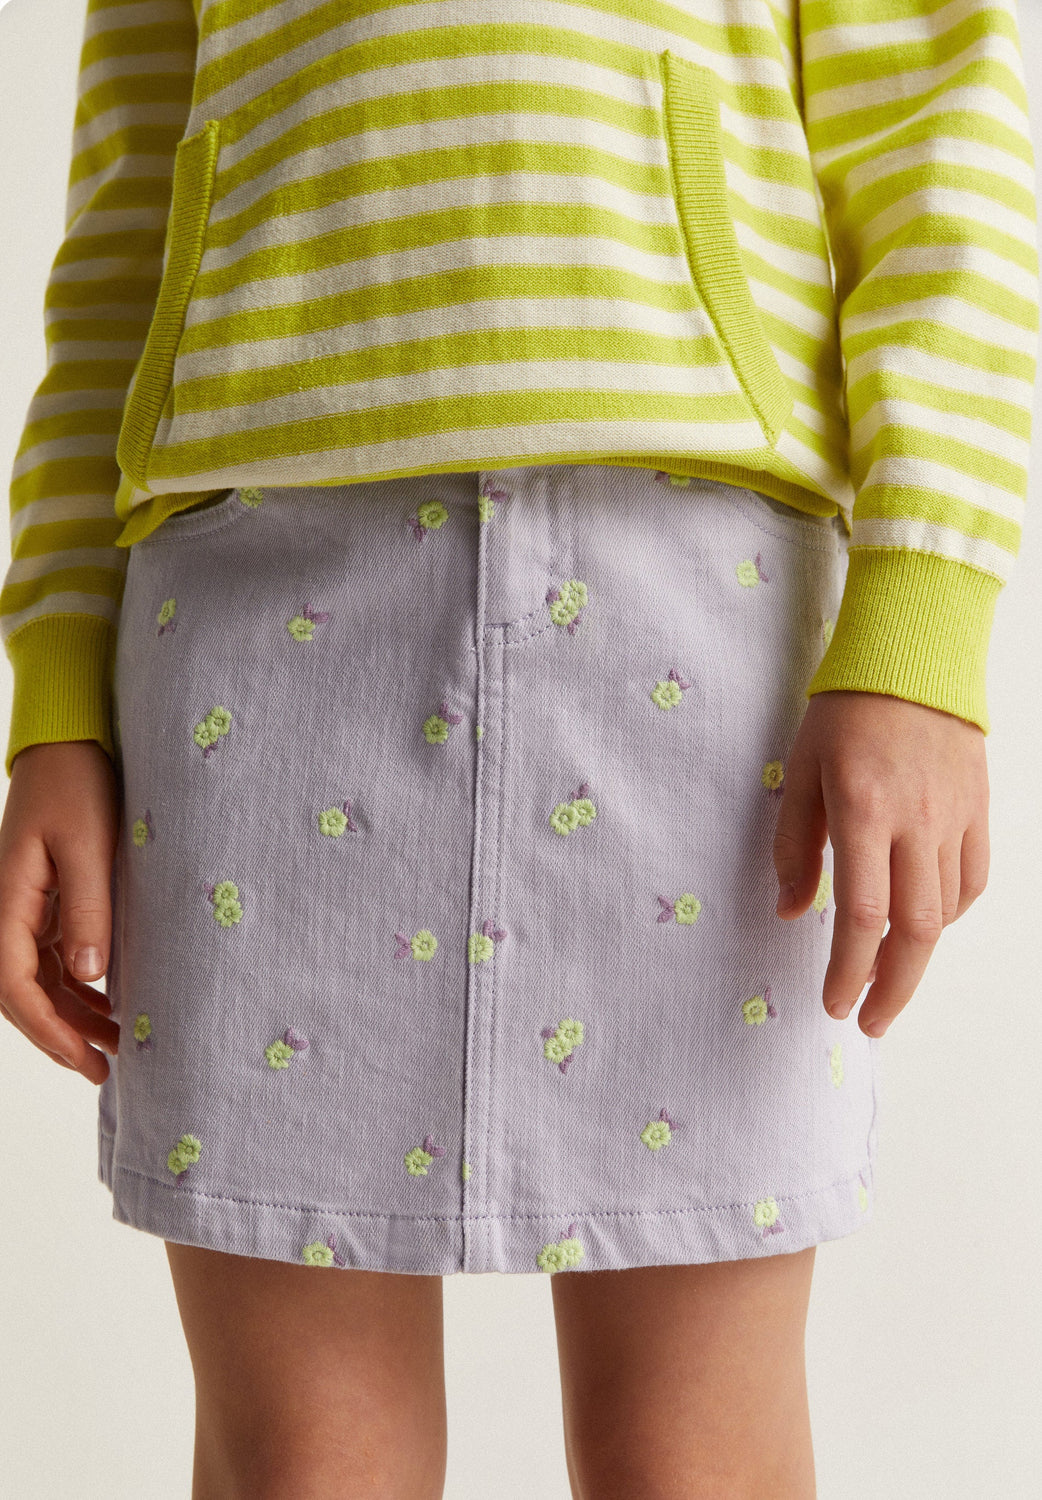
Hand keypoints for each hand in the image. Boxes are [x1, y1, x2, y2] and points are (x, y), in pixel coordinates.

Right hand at [0, 740, 120, 1081]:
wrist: (71, 743)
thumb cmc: (78, 785)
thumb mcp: (90, 848)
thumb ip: (89, 911)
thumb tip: (90, 977)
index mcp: (7, 901)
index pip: (16, 986)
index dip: (49, 1031)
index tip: (85, 1061)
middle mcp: (7, 910)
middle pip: (23, 993)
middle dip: (60, 1036)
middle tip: (104, 1071)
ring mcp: (24, 906)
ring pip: (39, 979)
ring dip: (72, 1015)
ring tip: (117, 1045)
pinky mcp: (45, 899)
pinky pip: (52, 956)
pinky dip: (77, 986)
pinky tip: (108, 1002)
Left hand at [772, 690, 988, 1037]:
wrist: (913, 654)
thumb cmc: (843, 711)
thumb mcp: (799, 770)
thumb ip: (795, 845)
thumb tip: (793, 912)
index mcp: (863, 811)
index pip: (862, 915)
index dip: (848, 971)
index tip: (833, 1003)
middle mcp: (916, 821)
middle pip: (915, 931)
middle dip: (892, 989)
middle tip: (869, 1023)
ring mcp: (955, 817)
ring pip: (946, 912)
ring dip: (917, 958)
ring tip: (888, 980)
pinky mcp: (979, 809)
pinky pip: (971, 881)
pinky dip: (948, 913)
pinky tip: (924, 922)